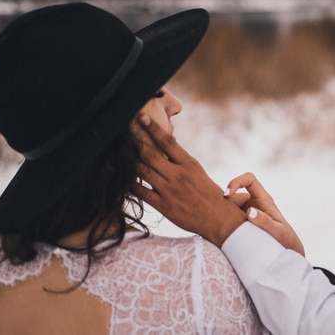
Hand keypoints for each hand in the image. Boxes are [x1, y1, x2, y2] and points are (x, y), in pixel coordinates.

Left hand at [133, 114, 245, 246]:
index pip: (168, 142)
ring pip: (143, 172)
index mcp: (188, 163)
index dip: (153, 128)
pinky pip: (142, 192)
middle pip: (151, 154)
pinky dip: (130, 185)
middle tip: (122, 132)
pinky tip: (122, 179)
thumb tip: (168, 143)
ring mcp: (170, 190)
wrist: (217, 217)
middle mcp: (178, 174)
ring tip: (117, 152)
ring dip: (129, 162)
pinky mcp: (164, 205)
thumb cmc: (207, 192)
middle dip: (135, 142)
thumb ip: (181, 159)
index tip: (142, 117)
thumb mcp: (197, 171)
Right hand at [226, 173, 304, 255]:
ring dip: (224, 215)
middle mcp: (254, 201)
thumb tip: (249, 212)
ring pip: (229, 205)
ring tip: (225, 229)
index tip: (227, 194)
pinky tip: (224, 232)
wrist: (284, 247)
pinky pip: (229, 215)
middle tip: (219, 218)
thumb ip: (265, 222)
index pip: (249, 179)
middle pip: (234, 194)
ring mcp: (247, 209)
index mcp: (263, 198)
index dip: (236, 182)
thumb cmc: (284, 238)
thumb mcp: (277, 232)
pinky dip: (224, 221)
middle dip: (224, 203)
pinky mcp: (241, 218)